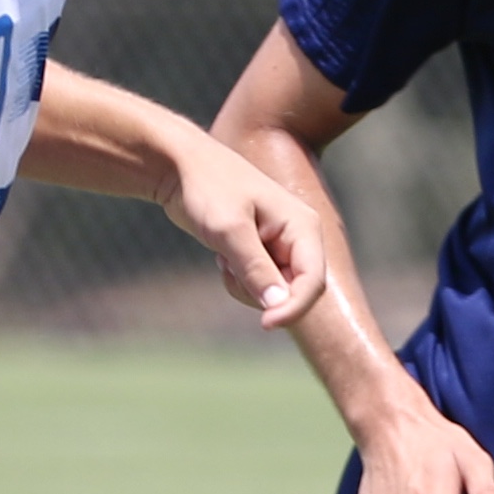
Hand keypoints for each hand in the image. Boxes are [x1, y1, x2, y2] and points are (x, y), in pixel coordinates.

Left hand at [159, 135, 324, 328]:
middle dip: (261, 293)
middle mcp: (298, 237)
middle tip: (228, 270)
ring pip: (275, 292)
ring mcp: (280, 246)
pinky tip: (222, 256)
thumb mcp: (230, 230)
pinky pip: (258, 284)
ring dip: (246, 287)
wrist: (181, 168)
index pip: (313, 281)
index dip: (293, 308)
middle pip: (295, 291)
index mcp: (302, 226)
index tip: (264, 324)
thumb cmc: (208, 188)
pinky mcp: (261, 252)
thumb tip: (278, 306)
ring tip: (223, 258)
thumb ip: (255, 269)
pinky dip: (238, 280)